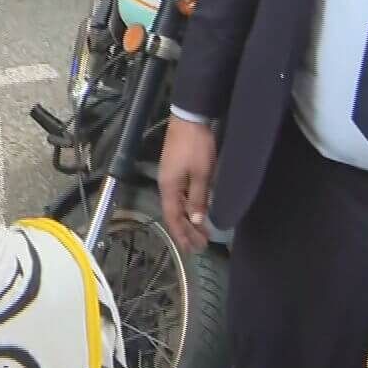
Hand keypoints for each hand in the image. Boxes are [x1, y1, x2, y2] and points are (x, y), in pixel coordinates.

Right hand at [159, 117, 217, 251]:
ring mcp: (170, 176)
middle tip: (199, 246)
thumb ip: (198, 198)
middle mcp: (166, 184)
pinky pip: (180, 196)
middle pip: (173, 213)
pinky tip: (197, 211)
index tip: (194, 249)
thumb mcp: (201, 174)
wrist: (189, 118)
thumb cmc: (195, 146)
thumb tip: (195, 220)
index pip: (173, 218)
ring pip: (177, 205)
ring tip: (200, 232)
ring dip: (188, 220)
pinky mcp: (176, 169)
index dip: (182, 235)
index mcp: (169, 187)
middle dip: (185, 231)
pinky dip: (188, 207)